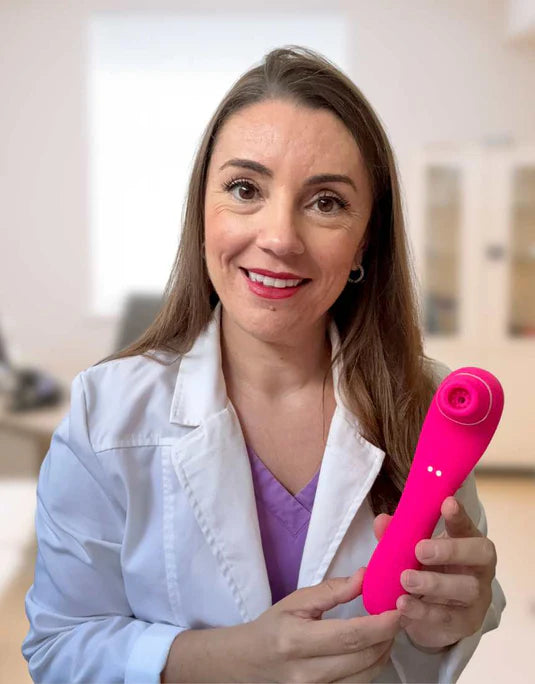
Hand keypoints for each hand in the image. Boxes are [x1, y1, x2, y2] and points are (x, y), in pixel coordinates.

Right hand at [246, 567, 401, 682]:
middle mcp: (308, 674)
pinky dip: (373, 665)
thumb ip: (332, 590)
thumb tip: (364, 577)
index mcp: (297, 641)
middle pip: (363, 658)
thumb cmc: (274, 626)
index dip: (380, 625)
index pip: (350, 636)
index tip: (398, 609)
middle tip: (399, 614)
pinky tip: (374, 647)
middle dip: (388, 636)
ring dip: (384, 651)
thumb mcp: (297, 600)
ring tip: (387, 629)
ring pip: (367, 675)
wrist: (252, 660)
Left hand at [374, 496, 496, 652]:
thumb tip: (382, 521)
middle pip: (479, 554)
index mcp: (468, 541)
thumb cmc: (428, 571)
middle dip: (450, 550)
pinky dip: (424, 611)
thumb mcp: (413, 551)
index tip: (447, 503)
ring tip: (405, 579)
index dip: (459, 515)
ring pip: (467, 588)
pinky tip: (403, 605)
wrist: (438, 617)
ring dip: (434, 583)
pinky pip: (449, 617)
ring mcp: (478, 596)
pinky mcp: (467, 622)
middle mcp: (480, 566)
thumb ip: (398, 535)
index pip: (467, 525)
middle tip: (420, 550)